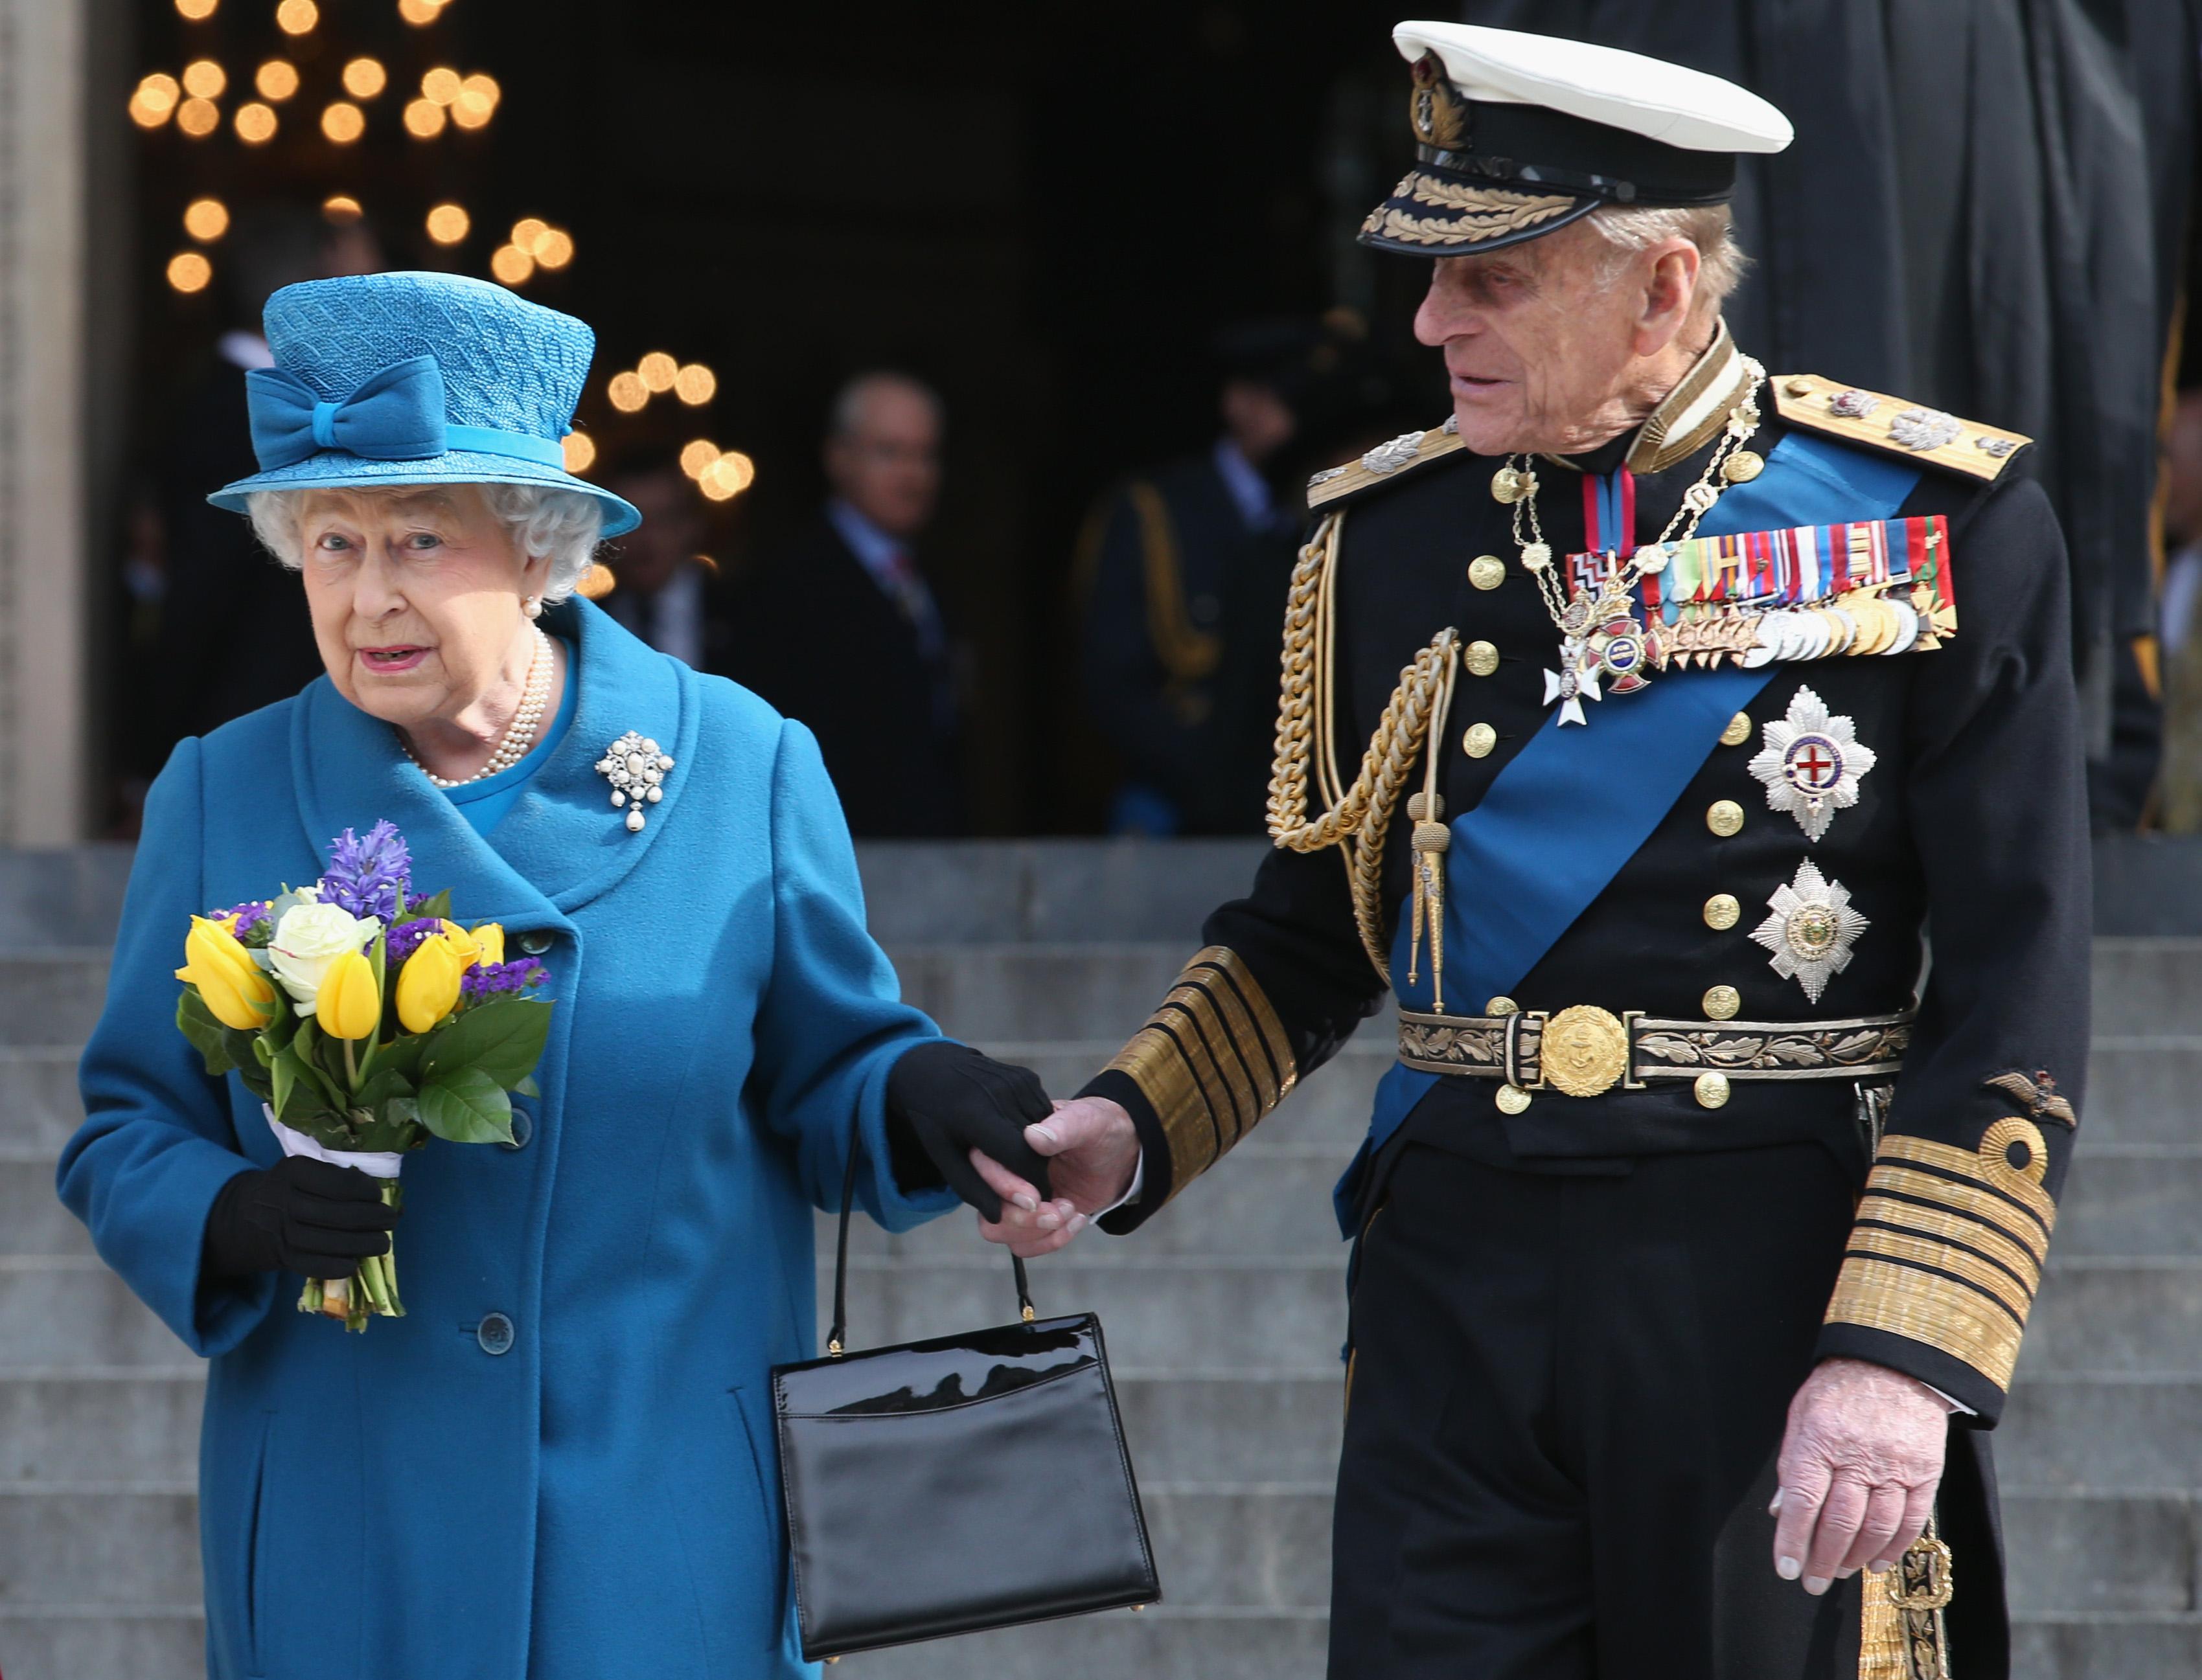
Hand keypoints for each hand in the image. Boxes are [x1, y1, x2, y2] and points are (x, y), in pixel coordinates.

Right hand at [201, 1156, 399, 1280]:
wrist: (243, 1215)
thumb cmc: (288, 1187)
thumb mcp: (304, 1169)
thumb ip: (334, 1176)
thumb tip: (378, 1193)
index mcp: (294, 1172)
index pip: (339, 1183)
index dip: (366, 1191)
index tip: (379, 1195)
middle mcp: (286, 1201)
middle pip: (338, 1214)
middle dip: (373, 1219)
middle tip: (392, 1219)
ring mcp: (282, 1231)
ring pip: (328, 1242)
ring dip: (363, 1244)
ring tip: (384, 1243)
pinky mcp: (282, 1256)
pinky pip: (312, 1265)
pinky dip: (337, 1266)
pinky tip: (356, 1263)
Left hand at [884, 1041, 1054, 1219]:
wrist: (930, 1069)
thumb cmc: (933, 1120)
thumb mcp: (943, 1156)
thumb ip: (972, 1188)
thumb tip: (999, 1218)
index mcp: (975, 1113)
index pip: (1020, 1157)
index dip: (1030, 1184)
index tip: (1031, 1202)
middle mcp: (1000, 1091)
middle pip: (1037, 1147)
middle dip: (1036, 1173)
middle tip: (1026, 1188)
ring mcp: (1016, 1080)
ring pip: (1046, 1131)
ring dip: (1040, 1154)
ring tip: (1016, 1160)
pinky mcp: (1026, 1076)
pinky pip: (1043, 1114)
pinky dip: (1039, 1132)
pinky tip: (1018, 1136)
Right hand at [973, 1096, 1139, 1258]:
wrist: (1118, 1153)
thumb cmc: (1098, 1128)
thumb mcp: (1087, 1121)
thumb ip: (1063, 1127)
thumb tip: (1033, 1136)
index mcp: (1007, 1140)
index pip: (983, 1165)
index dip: (1003, 1186)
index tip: (1034, 1198)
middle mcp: (1004, 1171)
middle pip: (987, 1208)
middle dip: (1022, 1219)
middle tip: (1060, 1211)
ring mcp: (1015, 1199)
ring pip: (999, 1231)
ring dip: (1036, 1233)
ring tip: (1071, 1211)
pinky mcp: (1031, 1219)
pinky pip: (1023, 1245)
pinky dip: (1051, 1241)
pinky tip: (1078, 1219)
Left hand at [1771, 1357, 1951, 1593]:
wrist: (1895, 1362)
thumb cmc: (1838, 1390)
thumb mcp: (1802, 1416)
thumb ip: (1791, 1464)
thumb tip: (1779, 1511)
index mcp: (1820, 1440)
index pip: (1801, 1500)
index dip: (1792, 1539)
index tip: (1786, 1569)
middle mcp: (1858, 1456)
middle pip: (1840, 1521)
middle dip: (1823, 1559)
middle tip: (1812, 1581)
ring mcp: (1895, 1466)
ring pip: (1876, 1526)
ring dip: (1856, 1557)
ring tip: (1840, 1572)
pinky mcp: (1925, 1472)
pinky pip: (1911, 1520)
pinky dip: (1893, 1547)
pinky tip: (1877, 1562)